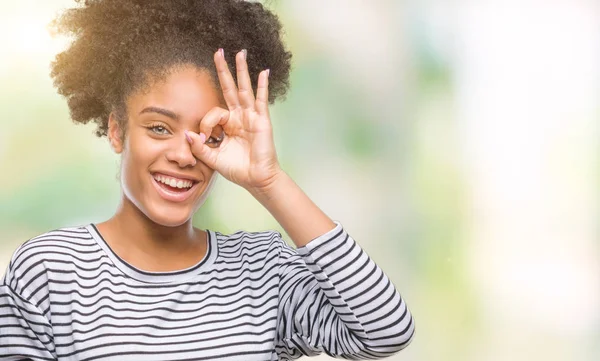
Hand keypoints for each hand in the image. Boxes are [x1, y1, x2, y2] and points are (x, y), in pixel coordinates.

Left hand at [185, 49, 282, 191]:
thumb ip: (199, 147)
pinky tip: (263, 72)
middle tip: (218, 52)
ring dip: (241, 71)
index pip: (214, 113)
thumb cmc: (237, 169)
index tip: (204, 137)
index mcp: (228, 126)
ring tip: (239, 53)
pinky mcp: (261, 120)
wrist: (256, 179)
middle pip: (229, 89)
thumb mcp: (212, 158)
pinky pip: (260, 100)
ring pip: (244, 89)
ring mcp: (251, 117)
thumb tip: (187, 133)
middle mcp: (239, 117)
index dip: (206, 122)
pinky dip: (262, 85)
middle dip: (223, 71)